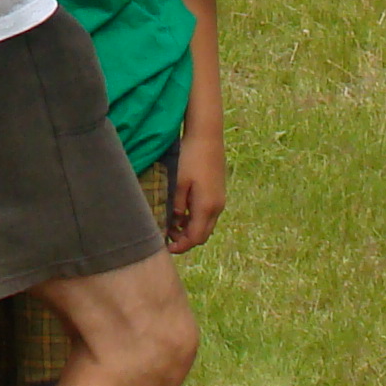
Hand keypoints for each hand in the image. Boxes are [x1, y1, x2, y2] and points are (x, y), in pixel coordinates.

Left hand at [167, 135, 227, 254]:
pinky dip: (195, 220)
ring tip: (171, 225)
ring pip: (205, 225)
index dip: (181, 246)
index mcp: (207, 207)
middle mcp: (217, 207)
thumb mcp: (179, 183)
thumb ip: (176, 206)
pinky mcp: (218, 194)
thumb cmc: (191, 158)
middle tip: (167, 238)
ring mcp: (219, 201)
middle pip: (202, 235)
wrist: (207, 137)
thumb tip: (174, 222)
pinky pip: (207, 215)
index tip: (166, 248)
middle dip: (185, 240)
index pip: (195, 238)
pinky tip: (181, 212)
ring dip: (190, 229)